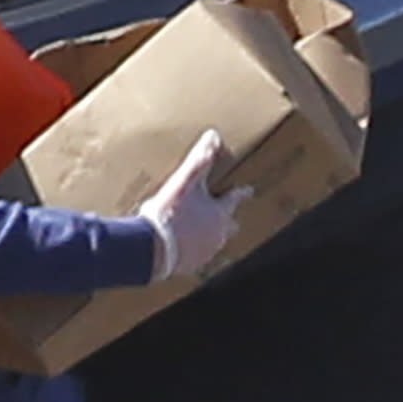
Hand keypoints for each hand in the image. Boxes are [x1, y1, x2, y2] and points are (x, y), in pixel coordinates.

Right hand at [134, 130, 246, 284]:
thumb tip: (214, 135)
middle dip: (229, 219)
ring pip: (215, 242)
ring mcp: (206, 252)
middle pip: (230, 226)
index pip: (235, 199)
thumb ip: (199, 159)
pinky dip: (193, 249)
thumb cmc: (170, 213)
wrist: (153, 248)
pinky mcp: (190, 265)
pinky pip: (197, 256)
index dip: (242, 192)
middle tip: (227, 215)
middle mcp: (218, 235)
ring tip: (200, 231)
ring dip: (210, 235)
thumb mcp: (184, 182)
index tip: (249, 189)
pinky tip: (182, 247)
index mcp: (219, 213)